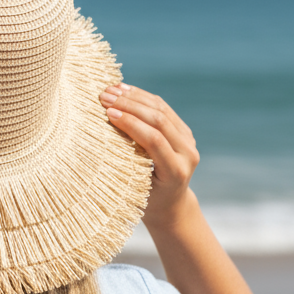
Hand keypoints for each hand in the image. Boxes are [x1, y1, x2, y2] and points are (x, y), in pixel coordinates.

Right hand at [99, 83, 199, 229]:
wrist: (170, 203)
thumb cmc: (145, 200)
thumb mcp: (136, 187)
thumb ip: (128, 163)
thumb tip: (107, 131)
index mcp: (176, 171)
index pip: (154, 139)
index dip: (131, 123)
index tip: (108, 114)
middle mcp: (187, 154)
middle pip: (159, 120)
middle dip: (130, 106)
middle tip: (105, 97)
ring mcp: (188, 140)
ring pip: (161, 109)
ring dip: (134, 97)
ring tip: (111, 90)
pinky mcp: (183, 130)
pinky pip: (163, 108)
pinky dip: (143, 97)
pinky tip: (125, 90)